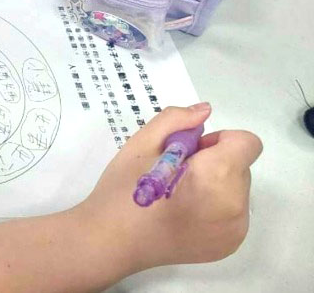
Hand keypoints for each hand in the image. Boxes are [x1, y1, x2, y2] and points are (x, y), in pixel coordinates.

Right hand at [75, 104, 261, 271]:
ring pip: (237, 190)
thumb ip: (175, 119)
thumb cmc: (122, 191)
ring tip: (177, 197)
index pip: (246, 143)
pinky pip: (233, 213)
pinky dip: (214, 207)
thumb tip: (204, 112)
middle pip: (240, 167)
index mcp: (215, 176)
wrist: (110, 242)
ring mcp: (234, 230)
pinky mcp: (229, 245)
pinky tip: (183, 214)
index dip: (218, 141)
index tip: (189, 153)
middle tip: (174, 175)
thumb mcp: (140, 144)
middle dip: (214, 163)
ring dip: (215, 185)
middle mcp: (235, 206)